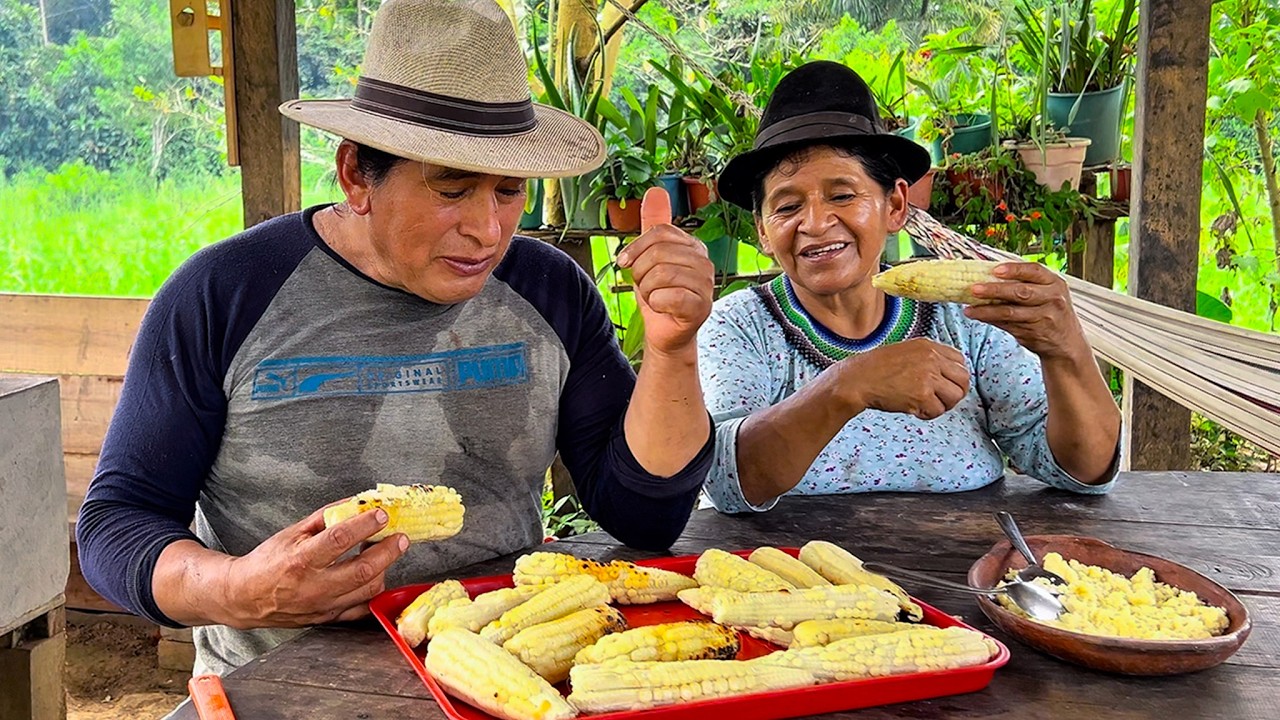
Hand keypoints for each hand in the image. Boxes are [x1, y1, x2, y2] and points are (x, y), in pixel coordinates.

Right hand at [221, 503, 407, 628]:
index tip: (382, 515)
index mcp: (300, 560)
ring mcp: (322, 606)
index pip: (339, 540)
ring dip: (384, 569)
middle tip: (400, 538)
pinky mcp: (328, 618)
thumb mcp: (293, 532)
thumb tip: (357, 503)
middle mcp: (313, 586)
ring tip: (385, 553)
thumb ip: (326, 517)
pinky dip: (375, 591)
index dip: (364, 525)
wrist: (245, 596)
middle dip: (388, 551)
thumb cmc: (269, 561)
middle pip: (362, 570)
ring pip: (368, 590)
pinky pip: (362, 608)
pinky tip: (376, 575)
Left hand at [616, 187, 714, 355]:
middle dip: (640, 273)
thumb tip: (656, 191)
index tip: (625, 262)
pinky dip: (656, 304)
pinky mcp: (702, 307)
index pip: (659, 232)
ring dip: (647, 290)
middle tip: (645, 286)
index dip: (636, 248)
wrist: (665, 332)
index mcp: (692, 246)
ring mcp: (706, 285)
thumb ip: (654, 224)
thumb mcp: (650, 256)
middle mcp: (704, 262)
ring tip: (655, 297)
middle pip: (658, 254)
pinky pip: (668, 297)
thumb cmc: (659, 294)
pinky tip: (663, 308)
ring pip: (660, 275)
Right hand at [839, 338, 970, 419]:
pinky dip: (928, 414)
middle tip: (942, 400)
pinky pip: (938, 410)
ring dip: (943, 405)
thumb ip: (927, 359)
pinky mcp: (921, 394)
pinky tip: (914, 410)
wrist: (857, 379)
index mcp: (928, 346)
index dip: (955, 377)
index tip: (945, 385)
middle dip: (956, 393)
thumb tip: (947, 376)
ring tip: (926, 406)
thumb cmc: (876, 369)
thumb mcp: (906, 352)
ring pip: (955, 396)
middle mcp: (931, 358)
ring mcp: (928, 376)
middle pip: (964, 379)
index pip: (960, 361)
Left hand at [965, 262, 1088, 361]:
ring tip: (969, 308)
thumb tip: (987, 276)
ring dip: (986, 310)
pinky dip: (991, 320)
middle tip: (974, 289)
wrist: (1067, 343)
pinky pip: (1008, 325)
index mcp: (1054, 283)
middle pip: (1021, 292)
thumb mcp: (1046, 293)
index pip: (1034, 271)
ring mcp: (1044, 318)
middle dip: (995, 290)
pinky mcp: (1034, 333)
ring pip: (1011, 312)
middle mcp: (1052, 299)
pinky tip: (978, 316)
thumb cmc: (1051, 312)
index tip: (995, 270)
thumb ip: (1025, 284)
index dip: (1014, 269)